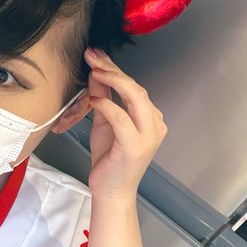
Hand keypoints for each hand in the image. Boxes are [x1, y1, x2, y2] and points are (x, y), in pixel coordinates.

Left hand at [83, 48, 167, 200]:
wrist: (111, 191)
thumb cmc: (109, 159)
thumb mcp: (103, 122)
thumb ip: (102, 98)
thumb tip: (95, 73)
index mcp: (150, 118)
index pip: (133, 87)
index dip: (114, 68)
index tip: (96, 55)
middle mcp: (154, 124)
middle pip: (136, 89)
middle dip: (113, 70)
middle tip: (92, 56)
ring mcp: (148, 135)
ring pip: (136, 98)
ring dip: (114, 81)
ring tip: (94, 70)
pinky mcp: (136, 146)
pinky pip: (122, 118)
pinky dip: (108, 105)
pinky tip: (94, 98)